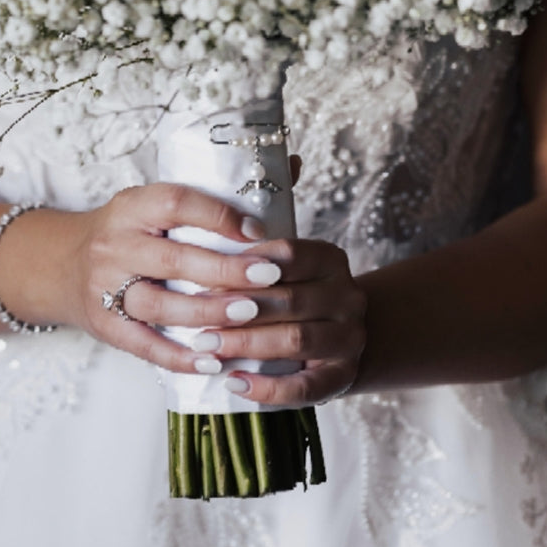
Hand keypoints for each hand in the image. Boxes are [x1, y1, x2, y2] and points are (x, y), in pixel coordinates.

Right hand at [55, 183, 280, 378]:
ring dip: (208, 314)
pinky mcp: (105, 326)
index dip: (218, 216)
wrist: (63, 264)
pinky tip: (214, 360)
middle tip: (268, 278)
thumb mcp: (157, 202)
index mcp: (133, 206)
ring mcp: (106, 288)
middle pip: (173, 258)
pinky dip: (180, 356)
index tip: (258, 231)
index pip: (176, 203)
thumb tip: (290, 165)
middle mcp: (116, 244)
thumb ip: (218, 192)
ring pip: (160, 305)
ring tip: (250, 316)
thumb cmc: (130, 231)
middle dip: (224, 271)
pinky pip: (145, 345)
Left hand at [124, 230, 367, 405]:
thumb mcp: (284, 257)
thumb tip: (284, 157)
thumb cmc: (292, 289)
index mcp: (331, 259)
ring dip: (247, 345)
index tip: (208, 268)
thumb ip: (272, 218)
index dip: (251, 262)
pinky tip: (233, 384)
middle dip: (240, 307)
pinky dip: (268, 389)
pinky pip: (305, 388)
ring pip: (296, 340)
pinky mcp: (341, 379)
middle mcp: (348, 296)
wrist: (334, 336)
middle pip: (291, 299)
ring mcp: (349, 339)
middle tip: (197, 313)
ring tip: (206, 346)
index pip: (291, 254)